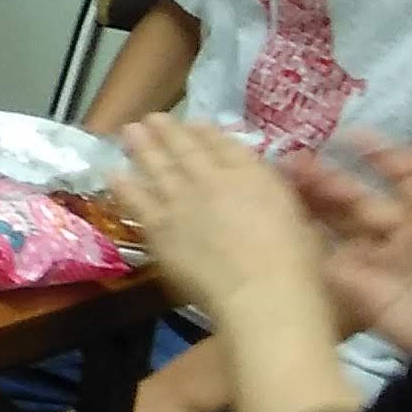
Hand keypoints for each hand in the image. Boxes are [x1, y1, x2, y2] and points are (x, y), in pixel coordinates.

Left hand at [113, 118, 325, 322]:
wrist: (261, 292)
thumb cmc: (295, 264)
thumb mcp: (298, 216)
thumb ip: (274, 194)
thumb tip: (262, 184)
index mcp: (251, 174)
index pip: (224, 144)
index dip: (206, 132)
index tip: (194, 124)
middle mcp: (212, 177)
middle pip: (185, 147)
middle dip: (168, 130)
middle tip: (153, 119)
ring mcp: (180, 199)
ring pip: (155, 164)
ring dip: (141, 145)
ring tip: (130, 131)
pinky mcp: (158, 225)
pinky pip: (134, 199)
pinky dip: (123, 184)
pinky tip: (113, 174)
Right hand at [286, 132, 411, 355]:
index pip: (400, 177)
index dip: (376, 156)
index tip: (345, 136)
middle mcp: (396, 233)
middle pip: (356, 199)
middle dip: (327, 178)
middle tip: (294, 159)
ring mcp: (371, 260)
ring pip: (334, 224)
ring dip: (309, 201)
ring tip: (278, 179)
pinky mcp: (351, 286)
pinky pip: (321, 258)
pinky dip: (300, 239)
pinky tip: (279, 216)